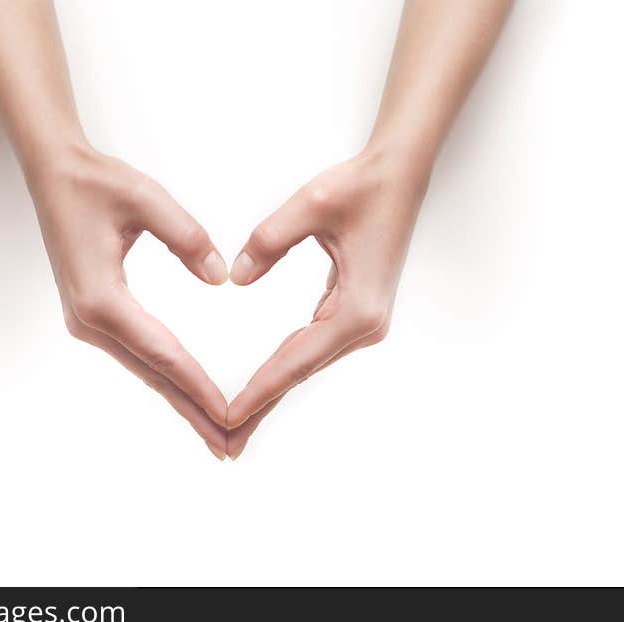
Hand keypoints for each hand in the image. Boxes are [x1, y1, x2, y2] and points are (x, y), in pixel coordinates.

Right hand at [28, 144, 229, 458]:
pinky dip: (165, 377)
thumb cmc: (95, 182)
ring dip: (180, 400)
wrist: (53, 173)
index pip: (163, 353)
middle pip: (153, 376)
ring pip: (145, 371)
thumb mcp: (146, 198)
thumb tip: (219, 278)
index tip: (229, 414)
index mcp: (101, 298)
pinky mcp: (93, 316)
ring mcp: (88, 322)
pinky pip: (137, 355)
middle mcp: (90, 320)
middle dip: (193, 412)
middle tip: (230, 447)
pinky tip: (184, 392)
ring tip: (215, 432)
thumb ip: (187, 237)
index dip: (198, 385)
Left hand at [226, 150, 428, 457]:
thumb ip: (269, 241)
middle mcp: (364, 325)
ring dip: (272, 391)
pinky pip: (311, 348)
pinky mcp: (355, 313)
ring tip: (237, 422)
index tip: (229, 416)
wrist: (398, 175)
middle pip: (300, 373)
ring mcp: (362, 323)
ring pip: (305, 364)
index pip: (296, 359)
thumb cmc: (362, 187)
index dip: (260, 389)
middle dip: (261, 405)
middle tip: (225, 443)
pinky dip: (285, 367)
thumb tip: (237, 278)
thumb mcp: (311, 204)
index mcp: (357, 308)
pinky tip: (264, 384)